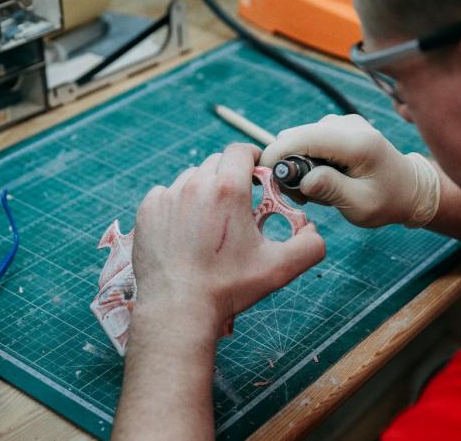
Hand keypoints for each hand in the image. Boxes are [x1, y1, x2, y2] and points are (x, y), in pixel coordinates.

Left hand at [131, 143, 325, 334]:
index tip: (256, 176)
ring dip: (203, 191)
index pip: (241, 151)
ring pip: (191, 178)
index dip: (252, 159)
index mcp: (228, 189)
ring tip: (209, 221)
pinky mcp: (148, 211)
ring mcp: (167, 197)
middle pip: (216, 163)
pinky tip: (184, 229)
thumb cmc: (227, 288)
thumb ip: (309, 245)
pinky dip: (177, 205)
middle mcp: (195, 185)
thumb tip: (313, 231)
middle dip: (230, 177)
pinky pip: (165, 194)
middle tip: (237, 205)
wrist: (178, 308)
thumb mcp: (279, 268)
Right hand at [260, 114, 440, 227]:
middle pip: (296, 135)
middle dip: (286, 163)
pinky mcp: (339, 126)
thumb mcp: (361, 205)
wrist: (409, 189)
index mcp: (356, 143)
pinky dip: (307, 158)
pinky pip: (309, 138)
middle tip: (297, 195)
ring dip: (297, 163)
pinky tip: (321, 177)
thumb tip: (303, 180)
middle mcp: (348, 125)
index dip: (278, 154)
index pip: (304, 138)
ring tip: (315, 190)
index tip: (265, 177)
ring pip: (300, 137)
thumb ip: (331, 190)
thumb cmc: (387, 201)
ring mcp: (343, 122)